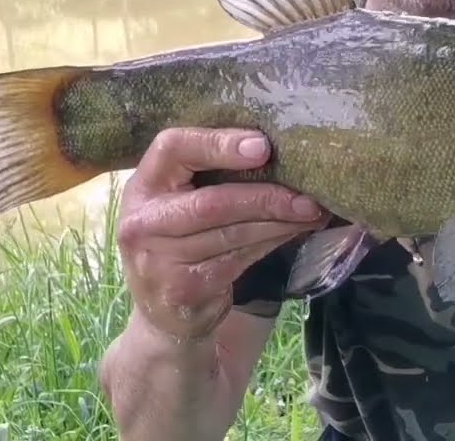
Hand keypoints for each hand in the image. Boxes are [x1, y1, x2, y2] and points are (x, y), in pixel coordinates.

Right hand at [116, 127, 328, 342]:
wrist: (163, 310)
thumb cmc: (181, 238)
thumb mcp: (179, 200)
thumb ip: (210, 173)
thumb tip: (277, 149)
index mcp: (143, 185)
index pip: (172, 148)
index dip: (218, 143)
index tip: (263, 146)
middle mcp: (143, 222)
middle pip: (212, 202)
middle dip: (267, 197)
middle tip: (309, 196)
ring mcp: (159, 260)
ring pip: (232, 233)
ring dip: (279, 222)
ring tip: (312, 212)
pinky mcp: (184, 288)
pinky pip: (238, 258)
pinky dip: (272, 242)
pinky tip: (294, 232)